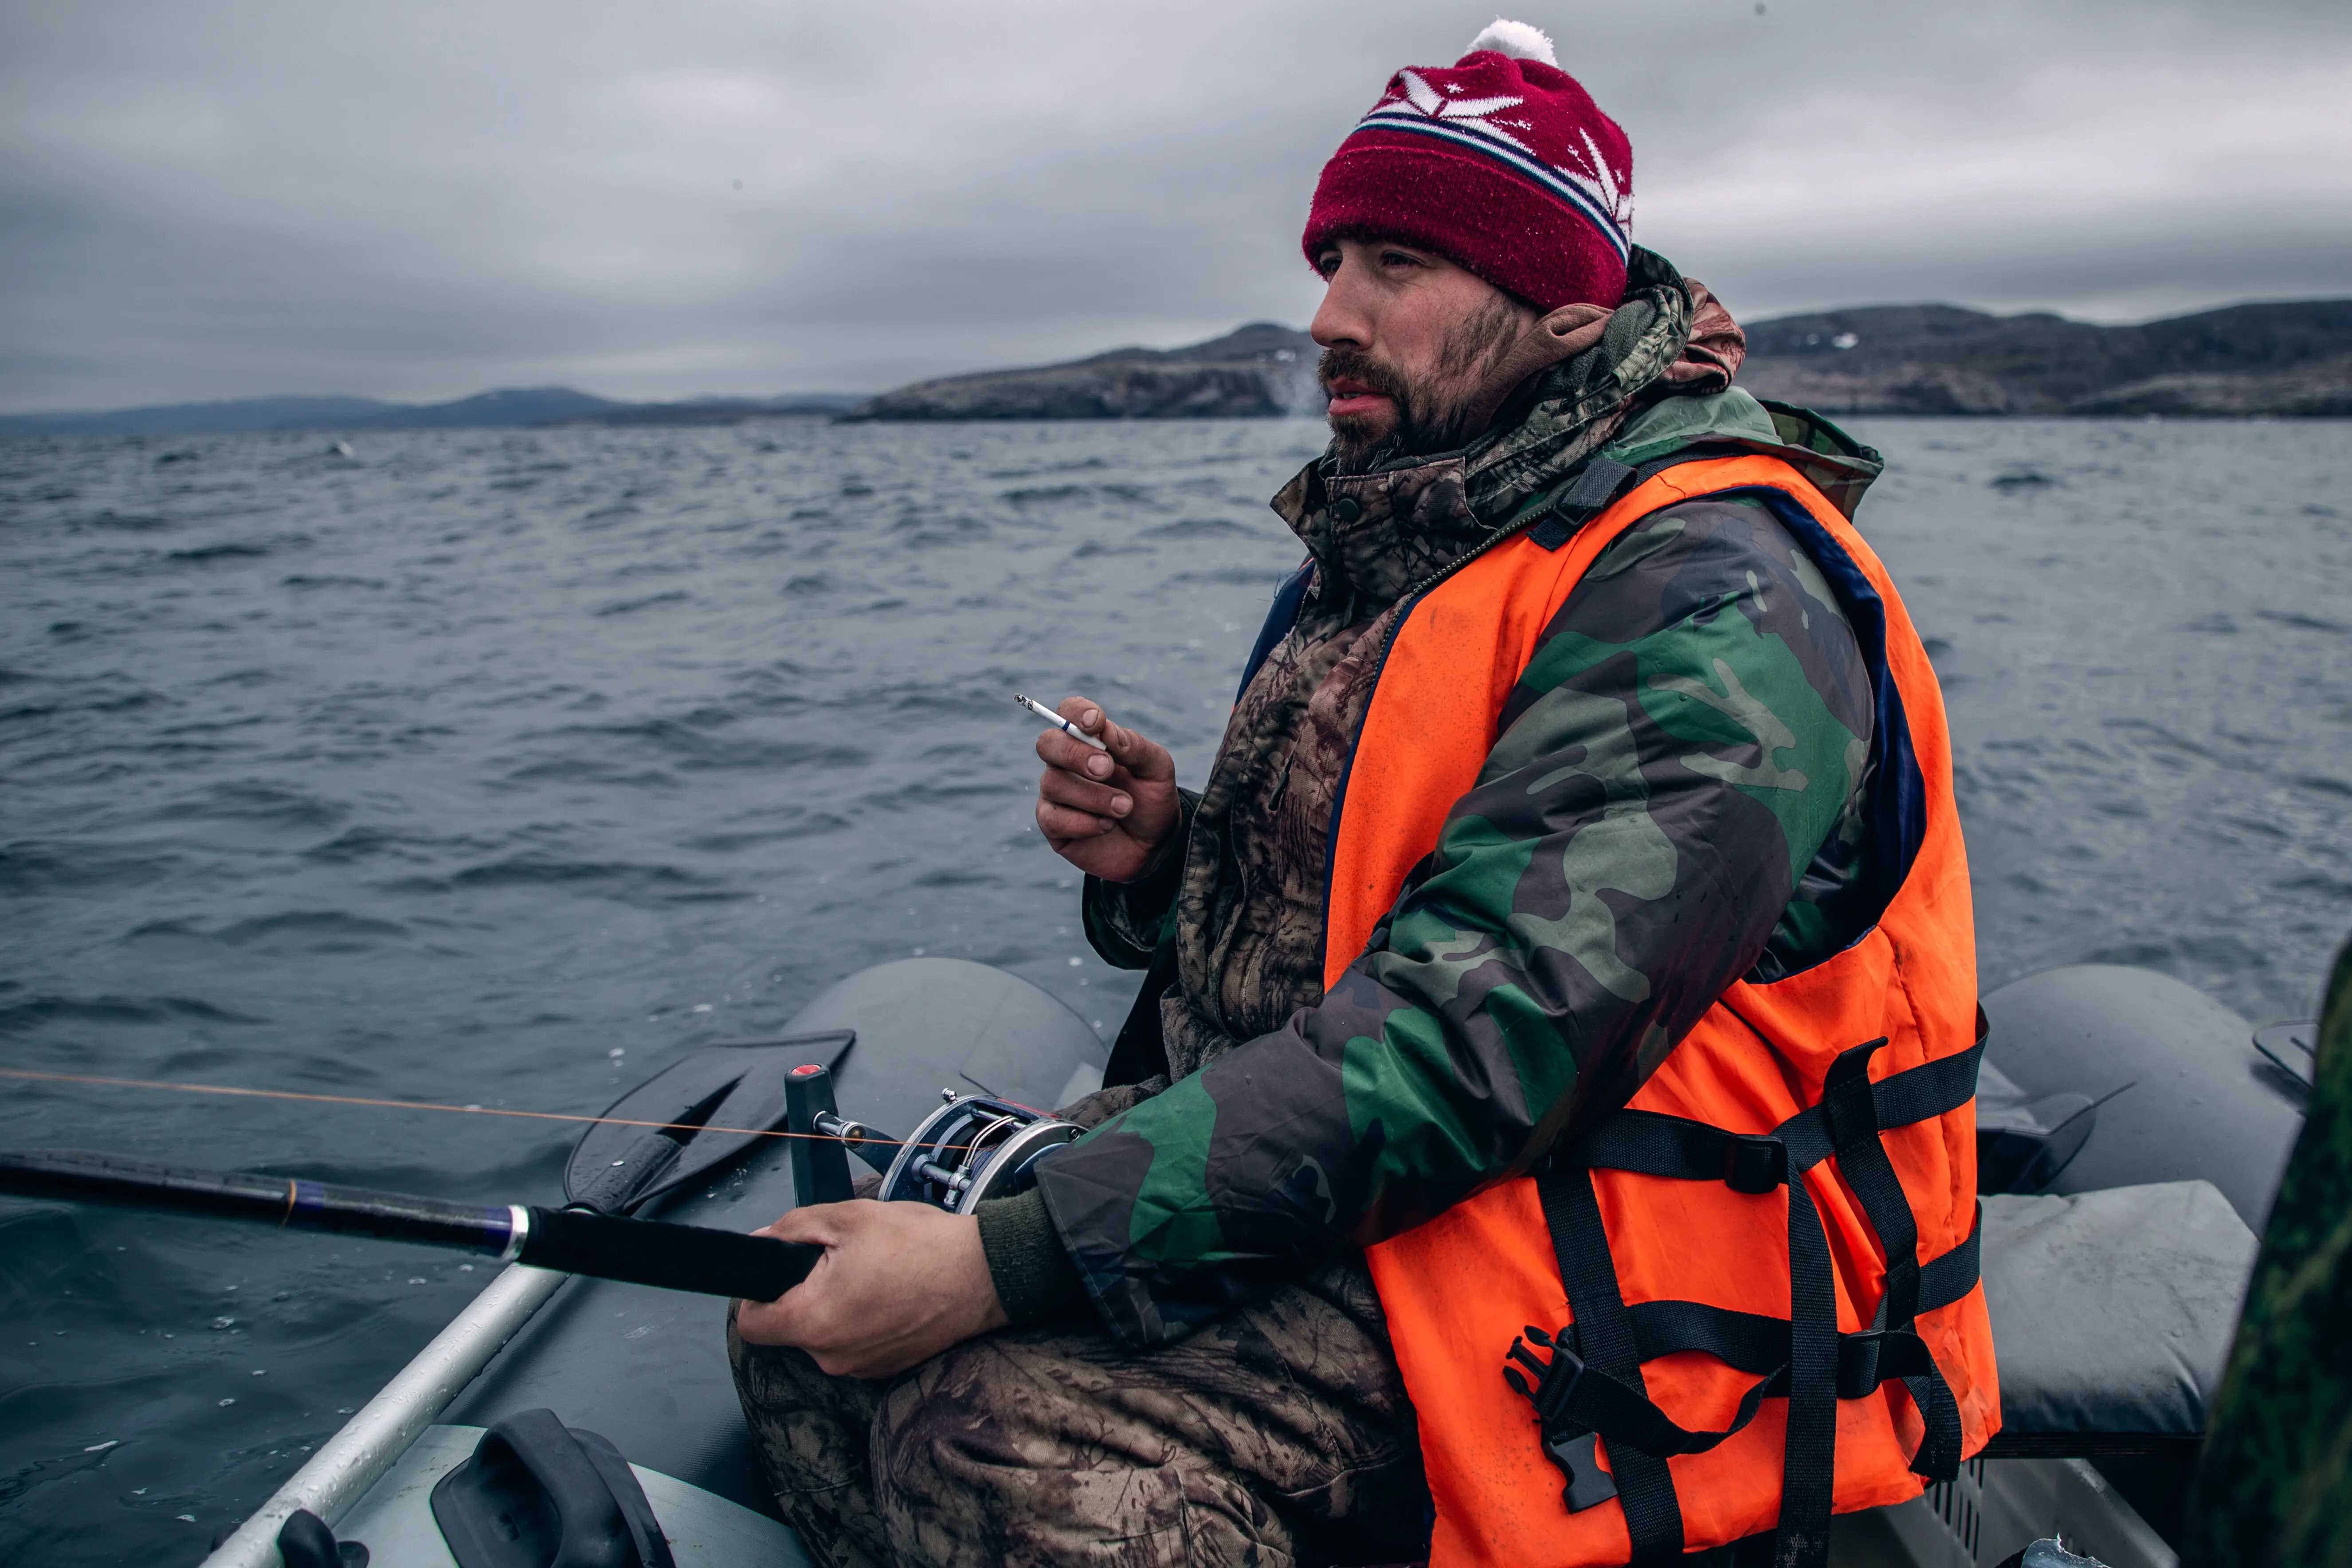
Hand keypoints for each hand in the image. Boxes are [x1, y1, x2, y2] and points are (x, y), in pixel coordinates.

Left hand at [734, 1200, 1006, 1378]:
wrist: (985, 1274)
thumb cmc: (919, 1244)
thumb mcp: (847, 1218)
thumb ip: (791, 1229)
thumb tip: (761, 1242)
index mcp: (812, 1321)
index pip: (751, 1323)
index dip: (757, 1292)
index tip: (782, 1270)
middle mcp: (832, 1356)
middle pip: (790, 1328)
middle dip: (805, 1293)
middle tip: (842, 1260)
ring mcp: (861, 1368)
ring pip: (825, 1336)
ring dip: (836, 1307)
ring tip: (874, 1275)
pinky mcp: (887, 1369)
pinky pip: (855, 1345)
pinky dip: (864, 1322)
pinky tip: (892, 1293)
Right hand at [1034, 694, 1179, 882]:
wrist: (1155, 845)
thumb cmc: (1151, 798)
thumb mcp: (1156, 768)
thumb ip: (1134, 746)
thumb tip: (1105, 730)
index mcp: (1090, 740)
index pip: (1068, 712)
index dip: (1076, 713)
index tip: (1097, 723)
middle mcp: (1065, 763)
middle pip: (1048, 744)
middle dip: (1076, 754)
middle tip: (1107, 769)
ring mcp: (1056, 793)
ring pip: (1055, 784)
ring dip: (1094, 796)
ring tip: (1125, 807)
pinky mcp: (1053, 825)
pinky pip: (1054, 818)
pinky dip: (1085, 822)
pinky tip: (1107, 825)